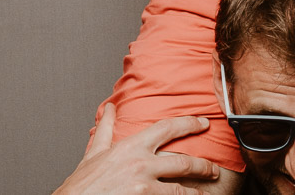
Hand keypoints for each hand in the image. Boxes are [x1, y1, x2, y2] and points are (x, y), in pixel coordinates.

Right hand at [51, 103, 220, 194]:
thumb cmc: (81, 186)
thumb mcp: (93, 154)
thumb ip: (105, 130)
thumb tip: (108, 109)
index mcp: (131, 148)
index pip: (167, 128)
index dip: (189, 123)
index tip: (203, 123)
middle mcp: (141, 166)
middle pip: (184, 162)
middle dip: (204, 166)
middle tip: (213, 170)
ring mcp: (144, 188)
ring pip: (181, 190)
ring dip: (194, 193)